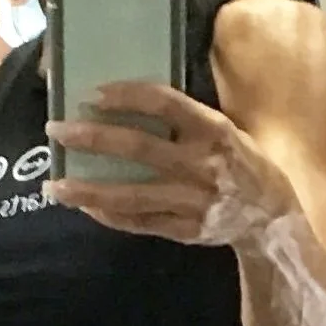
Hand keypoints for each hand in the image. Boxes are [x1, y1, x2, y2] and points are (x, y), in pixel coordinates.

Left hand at [46, 82, 295, 247]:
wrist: (271, 218)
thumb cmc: (241, 164)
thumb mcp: (224, 131)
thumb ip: (184, 121)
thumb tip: (125, 102)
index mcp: (214, 130)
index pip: (166, 103)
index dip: (127, 96)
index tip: (92, 94)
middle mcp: (203, 165)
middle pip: (139, 148)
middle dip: (92, 138)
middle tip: (56, 130)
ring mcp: (193, 201)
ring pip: (131, 195)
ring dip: (87, 190)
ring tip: (54, 185)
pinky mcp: (185, 230)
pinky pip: (139, 222)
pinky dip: (108, 215)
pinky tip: (84, 205)